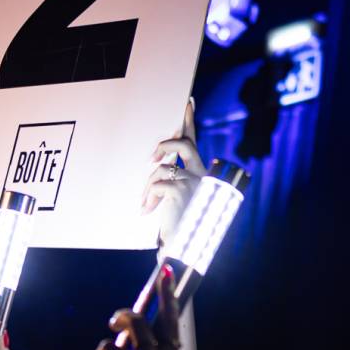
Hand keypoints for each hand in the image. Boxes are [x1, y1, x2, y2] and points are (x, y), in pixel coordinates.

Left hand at [140, 98, 206, 247]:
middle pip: (183, 144)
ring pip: (162, 167)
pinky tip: (149, 211)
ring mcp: (194, 182)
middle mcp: (202, 175)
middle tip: (151, 159)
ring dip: (148, 186)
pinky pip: (157, 182)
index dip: (190, 121)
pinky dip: (149, 197)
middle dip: (164, 145)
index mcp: (202, 174)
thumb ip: (174, 177)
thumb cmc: (179, 224)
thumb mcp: (177, 197)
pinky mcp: (181, 190)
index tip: (187, 102)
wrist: (183, 248)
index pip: (195, 142)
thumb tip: (158, 162)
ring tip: (147, 204)